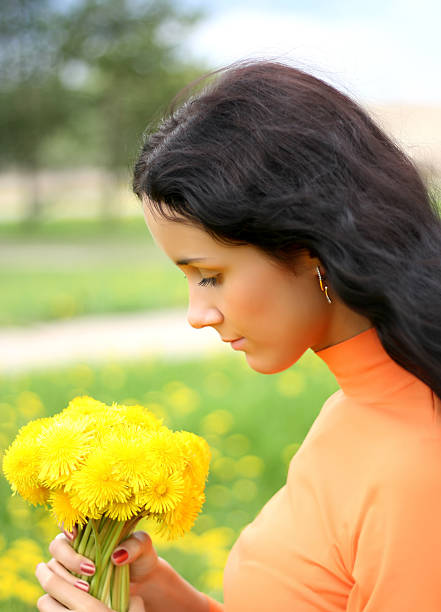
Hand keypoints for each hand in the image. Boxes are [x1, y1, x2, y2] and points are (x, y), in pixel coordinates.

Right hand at [39, 526, 208, 611]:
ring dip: (66, 577)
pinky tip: (82, 593)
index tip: (73, 534)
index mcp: (91, 527)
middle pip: (57, 545)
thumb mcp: (143, 546)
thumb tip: (117, 555)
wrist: (141, 580)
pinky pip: (57, 585)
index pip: (69, 519)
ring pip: (53, 566)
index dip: (65, 524)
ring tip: (88, 587)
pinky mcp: (70, 582)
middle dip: (69, 558)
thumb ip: (134, 545)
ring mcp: (70, 564)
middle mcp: (76, 543)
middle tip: (91, 569)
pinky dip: (65, 589)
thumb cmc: (141, 556)